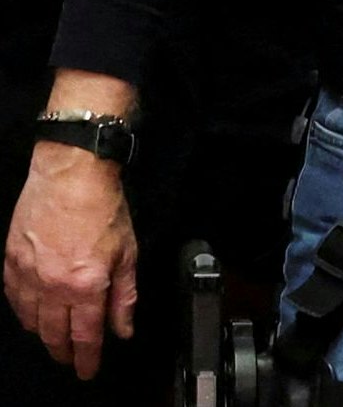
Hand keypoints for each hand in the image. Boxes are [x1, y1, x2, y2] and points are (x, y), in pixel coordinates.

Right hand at [5, 144, 138, 379]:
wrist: (71, 174)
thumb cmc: (103, 209)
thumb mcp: (128, 254)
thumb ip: (124, 297)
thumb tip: (123, 329)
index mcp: (85, 286)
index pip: (84, 335)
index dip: (86, 358)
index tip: (87, 370)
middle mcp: (52, 286)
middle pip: (53, 332)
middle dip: (63, 351)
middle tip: (69, 360)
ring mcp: (27, 274)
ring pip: (30, 319)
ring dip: (43, 334)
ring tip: (53, 340)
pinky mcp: (11, 261)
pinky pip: (14, 298)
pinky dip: (23, 312)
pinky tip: (30, 315)